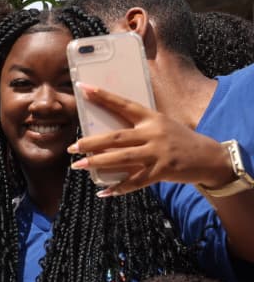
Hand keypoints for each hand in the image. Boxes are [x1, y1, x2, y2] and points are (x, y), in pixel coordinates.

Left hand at [69, 84, 231, 195]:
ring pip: (121, 158)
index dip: (103, 97)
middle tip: (72, 147)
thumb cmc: (178, 141)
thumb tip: (104, 136)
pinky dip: (118, 188)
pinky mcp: (162, 171)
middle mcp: (154, 133)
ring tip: (79, 165)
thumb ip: (138, 129)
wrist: (209, 157)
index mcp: (152, 118)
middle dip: (91, 142)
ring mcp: (158, 153)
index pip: (124, 105)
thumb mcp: (161, 126)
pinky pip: (135, 182)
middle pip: (116, 136)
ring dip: (98, 162)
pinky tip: (103, 192)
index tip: (83, 89)